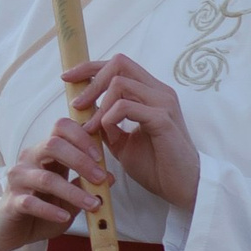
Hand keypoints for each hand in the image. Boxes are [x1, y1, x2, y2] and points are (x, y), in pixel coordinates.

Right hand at [0, 112, 120, 250]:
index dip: (81, 136)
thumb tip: (110, 177)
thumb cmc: (41, 208)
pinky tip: (64, 217)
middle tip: (100, 178)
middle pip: (53, 145)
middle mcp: (30, 159)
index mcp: (45, 152)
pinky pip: (31, 202)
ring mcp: (18, 179)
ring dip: (73, 192)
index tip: (100, 155)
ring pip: (47, 178)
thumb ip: (85, 185)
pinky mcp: (12, 201)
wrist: (12, 231)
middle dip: (80, 160)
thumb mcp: (68, 196)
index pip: (61, 128)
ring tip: (93, 204)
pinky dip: (51, 210)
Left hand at [64, 52, 199, 213]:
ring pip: (120, 83)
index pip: (119, 65)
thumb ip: (106, 125)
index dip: (90, 67)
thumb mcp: (122, 143)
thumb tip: (85, 114)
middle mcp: (159, 92)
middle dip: (91, 79)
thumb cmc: (156, 166)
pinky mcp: (163, 119)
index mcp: (151, 93)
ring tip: (89, 128)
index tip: (67, 79)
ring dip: (98, 105)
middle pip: (119, 63)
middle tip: (75, 104)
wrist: (182, 187)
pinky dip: (109, 118)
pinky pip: (126, 106)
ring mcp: (163, 103)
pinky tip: (106, 133)